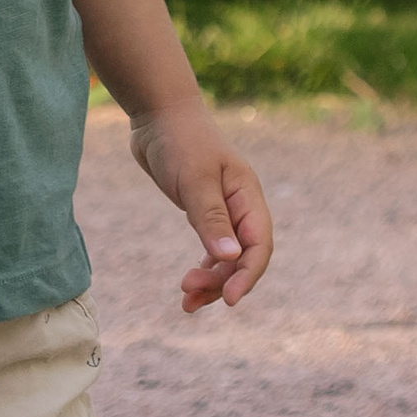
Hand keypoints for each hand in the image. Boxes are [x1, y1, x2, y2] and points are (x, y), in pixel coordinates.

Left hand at [127, 102, 272, 312]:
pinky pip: (211, 249)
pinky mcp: (203, 211)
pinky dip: (203, 268)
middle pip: (243, 258)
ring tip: (186, 301)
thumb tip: (231, 258)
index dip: (248, 276)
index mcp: (247, 197)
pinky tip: (189, 285)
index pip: (259, 246)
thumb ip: (211, 218)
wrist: (158, 114)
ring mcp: (222, 210)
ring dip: (211, 281)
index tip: (230, 300)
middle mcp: (240, 206)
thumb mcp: (195, 179)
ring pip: (226, 258)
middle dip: (221, 281)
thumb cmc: (180, 141)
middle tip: (188, 294)